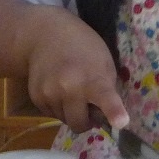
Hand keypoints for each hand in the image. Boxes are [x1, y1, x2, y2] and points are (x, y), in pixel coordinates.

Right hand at [19, 4, 127, 133]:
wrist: (45, 35)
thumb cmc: (83, 48)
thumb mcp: (104, 63)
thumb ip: (107, 90)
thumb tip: (105, 119)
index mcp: (93, 80)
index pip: (106, 99)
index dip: (114, 112)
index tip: (121, 122)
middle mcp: (70, 89)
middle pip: (79, 124)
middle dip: (86, 120)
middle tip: (89, 106)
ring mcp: (50, 94)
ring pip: (64, 119)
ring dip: (70, 112)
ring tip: (71, 89)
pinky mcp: (36, 98)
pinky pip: (51, 114)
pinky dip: (57, 106)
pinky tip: (58, 88)